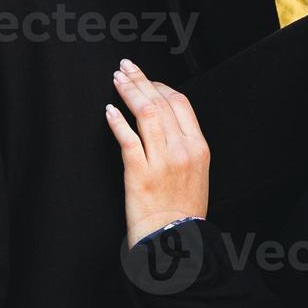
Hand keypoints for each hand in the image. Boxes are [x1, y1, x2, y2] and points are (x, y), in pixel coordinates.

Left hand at [104, 59, 208, 245]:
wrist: (176, 241)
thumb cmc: (183, 211)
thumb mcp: (197, 173)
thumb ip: (185, 146)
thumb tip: (165, 123)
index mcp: (199, 147)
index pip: (180, 103)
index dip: (160, 86)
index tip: (146, 79)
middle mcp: (182, 149)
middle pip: (160, 102)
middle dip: (140, 80)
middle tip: (125, 67)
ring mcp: (162, 161)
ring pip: (145, 114)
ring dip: (128, 92)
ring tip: (117, 79)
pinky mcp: (140, 173)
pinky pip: (127, 139)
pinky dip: (117, 121)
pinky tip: (109, 111)